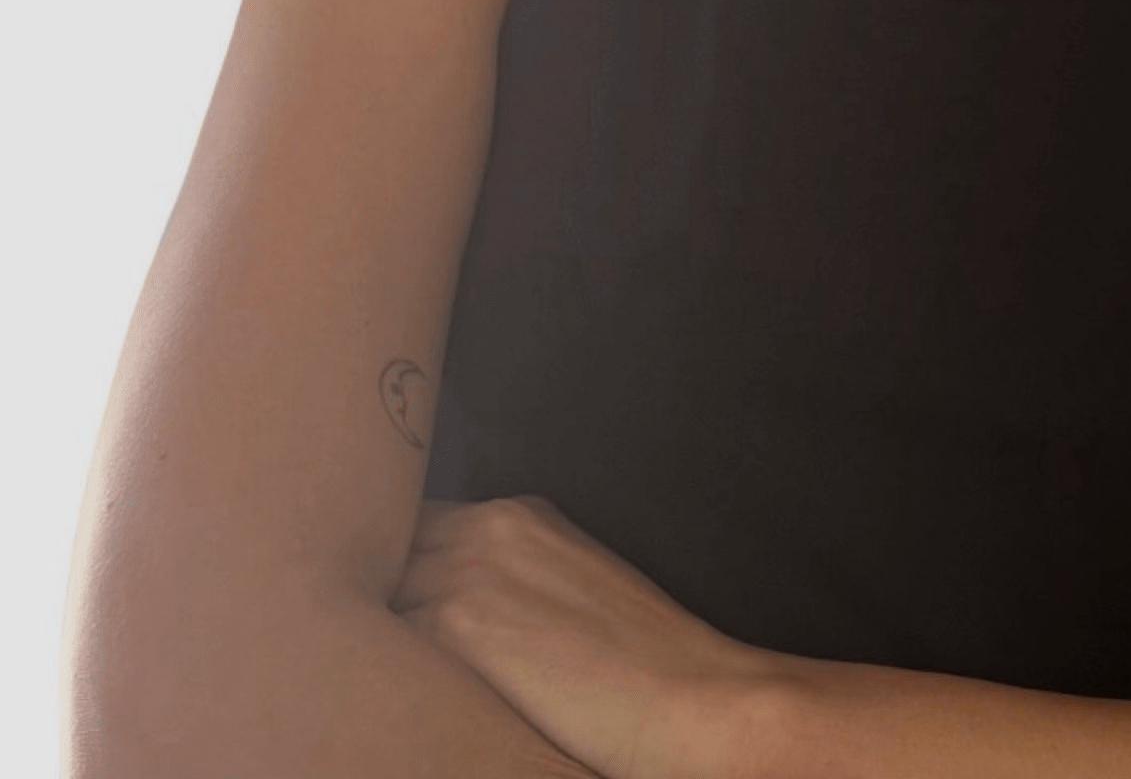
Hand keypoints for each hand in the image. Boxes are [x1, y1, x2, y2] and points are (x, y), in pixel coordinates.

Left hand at [390, 494, 769, 778]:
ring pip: (376, 593)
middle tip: (353, 636)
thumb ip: (511, 577)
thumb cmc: (645, 663)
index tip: (378, 596)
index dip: (391, 563)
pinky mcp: (460, 626)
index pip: (417, 524)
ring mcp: (470, 571)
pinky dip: (376, 666)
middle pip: (386, 548)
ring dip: (368, 631)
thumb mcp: (576, 588)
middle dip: (371, 590)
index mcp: (522, 516)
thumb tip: (453, 607)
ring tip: (363, 675)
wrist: (692, 699)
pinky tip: (385, 697)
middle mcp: (489, 528)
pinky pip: (383, 640)